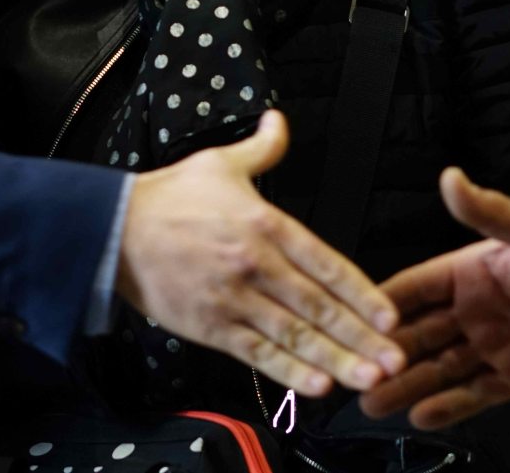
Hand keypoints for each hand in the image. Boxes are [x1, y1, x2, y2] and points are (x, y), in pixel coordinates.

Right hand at [118, 110, 403, 396]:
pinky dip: (287, 371)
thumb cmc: (168, 197)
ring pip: (293, 335)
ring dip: (334, 360)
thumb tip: (279, 122)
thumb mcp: (219, 164)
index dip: (360, 293)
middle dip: (359, 337)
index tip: (390, 317)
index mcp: (264, 223)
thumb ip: (261, 151)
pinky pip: (255, 353)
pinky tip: (315, 387)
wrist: (113, 228)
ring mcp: (232, 298)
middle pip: (317, 306)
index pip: (325, 262)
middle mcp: (254, 263)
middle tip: (395, 361)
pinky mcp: (209, 325)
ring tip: (368, 380)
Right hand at [358, 168, 509, 429]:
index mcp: (472, 271)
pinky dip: (448, 406)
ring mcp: (496, 345)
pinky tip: (421, 415)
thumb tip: (451, 176)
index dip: (382, 305)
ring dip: (406, 384)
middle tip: (349, 372)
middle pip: (418, 334)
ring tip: (370, 403)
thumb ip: (493, 212)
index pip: (414, 288)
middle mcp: (476, 309)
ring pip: (439, 369)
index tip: (346, 320)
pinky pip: (476, 394)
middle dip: (384, 353)